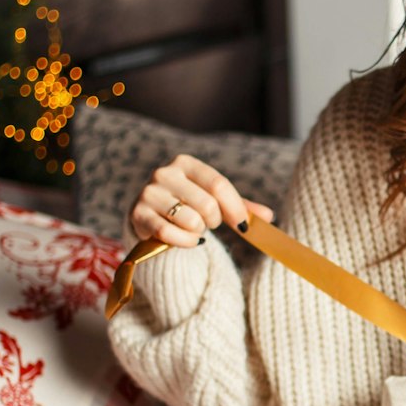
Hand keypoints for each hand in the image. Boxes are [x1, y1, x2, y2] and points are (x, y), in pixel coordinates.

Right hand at [128, 154, 276, 247]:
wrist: (151, 220)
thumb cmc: (189, 207)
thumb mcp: (215, 202)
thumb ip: (240, 208)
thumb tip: (268, 216)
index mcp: (186, 163)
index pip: (219, 184)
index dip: (235, 208)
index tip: (244, 226)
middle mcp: (165, 173)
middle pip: (207, 204)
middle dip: (214, 222)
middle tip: (208, 224)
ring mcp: (149, 193)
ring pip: (191, 220)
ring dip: (198, 232)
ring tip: (193, 228)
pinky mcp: (138, 214)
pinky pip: (170, 234)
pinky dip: (185, 242)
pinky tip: (186, 240)